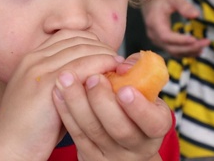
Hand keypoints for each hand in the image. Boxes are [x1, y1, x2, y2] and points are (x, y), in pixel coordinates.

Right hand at [0, 31, 121, 160]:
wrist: (8, 148)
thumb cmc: (32, 130)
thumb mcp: (48, 97)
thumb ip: (67, 83)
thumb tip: (96, 78)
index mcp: (32, 59)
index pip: (69, 36)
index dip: (92, 43)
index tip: (109, 56)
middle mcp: (34, 58)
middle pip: (78, 39)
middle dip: (103, 47)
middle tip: (122, 61)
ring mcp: (39, 69)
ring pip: (83, 49)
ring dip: (107, 55)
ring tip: (123, 68)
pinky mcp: (47, 83)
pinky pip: (83, 65)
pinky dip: (103, 66)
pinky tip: (114, 76)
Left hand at [52, 67, 171, 160]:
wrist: (125, 144)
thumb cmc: (136, 107)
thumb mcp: (146, 93)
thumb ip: (138, 73)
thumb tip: (124, 62)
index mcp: (156, 127)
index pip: (153, 123)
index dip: (139, 108)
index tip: (124, 89)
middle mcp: (137, 146)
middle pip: (119, 129)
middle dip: (103, 101)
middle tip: (93, 77)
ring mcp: (112, 153)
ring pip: (92, 131)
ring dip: (77, 102)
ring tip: (66, 77)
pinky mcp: (90, 155)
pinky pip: (76, 134)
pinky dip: (66, 111)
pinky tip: (57, 91)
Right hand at [142, 0, 209, 57]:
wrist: (155, 0)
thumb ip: (184, 5)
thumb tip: (196, 15)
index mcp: (154, 22)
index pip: (166, 36)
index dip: (180, 40)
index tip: (195, 39)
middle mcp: (154, 35)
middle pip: (171, 47)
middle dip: (189, 47)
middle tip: (206, 42)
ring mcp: (157, 41)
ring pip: (173, 52)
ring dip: (189, 51)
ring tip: (204, 46)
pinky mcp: (162, 43)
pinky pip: (174, 51)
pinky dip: (186, 52)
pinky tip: (198, 49)